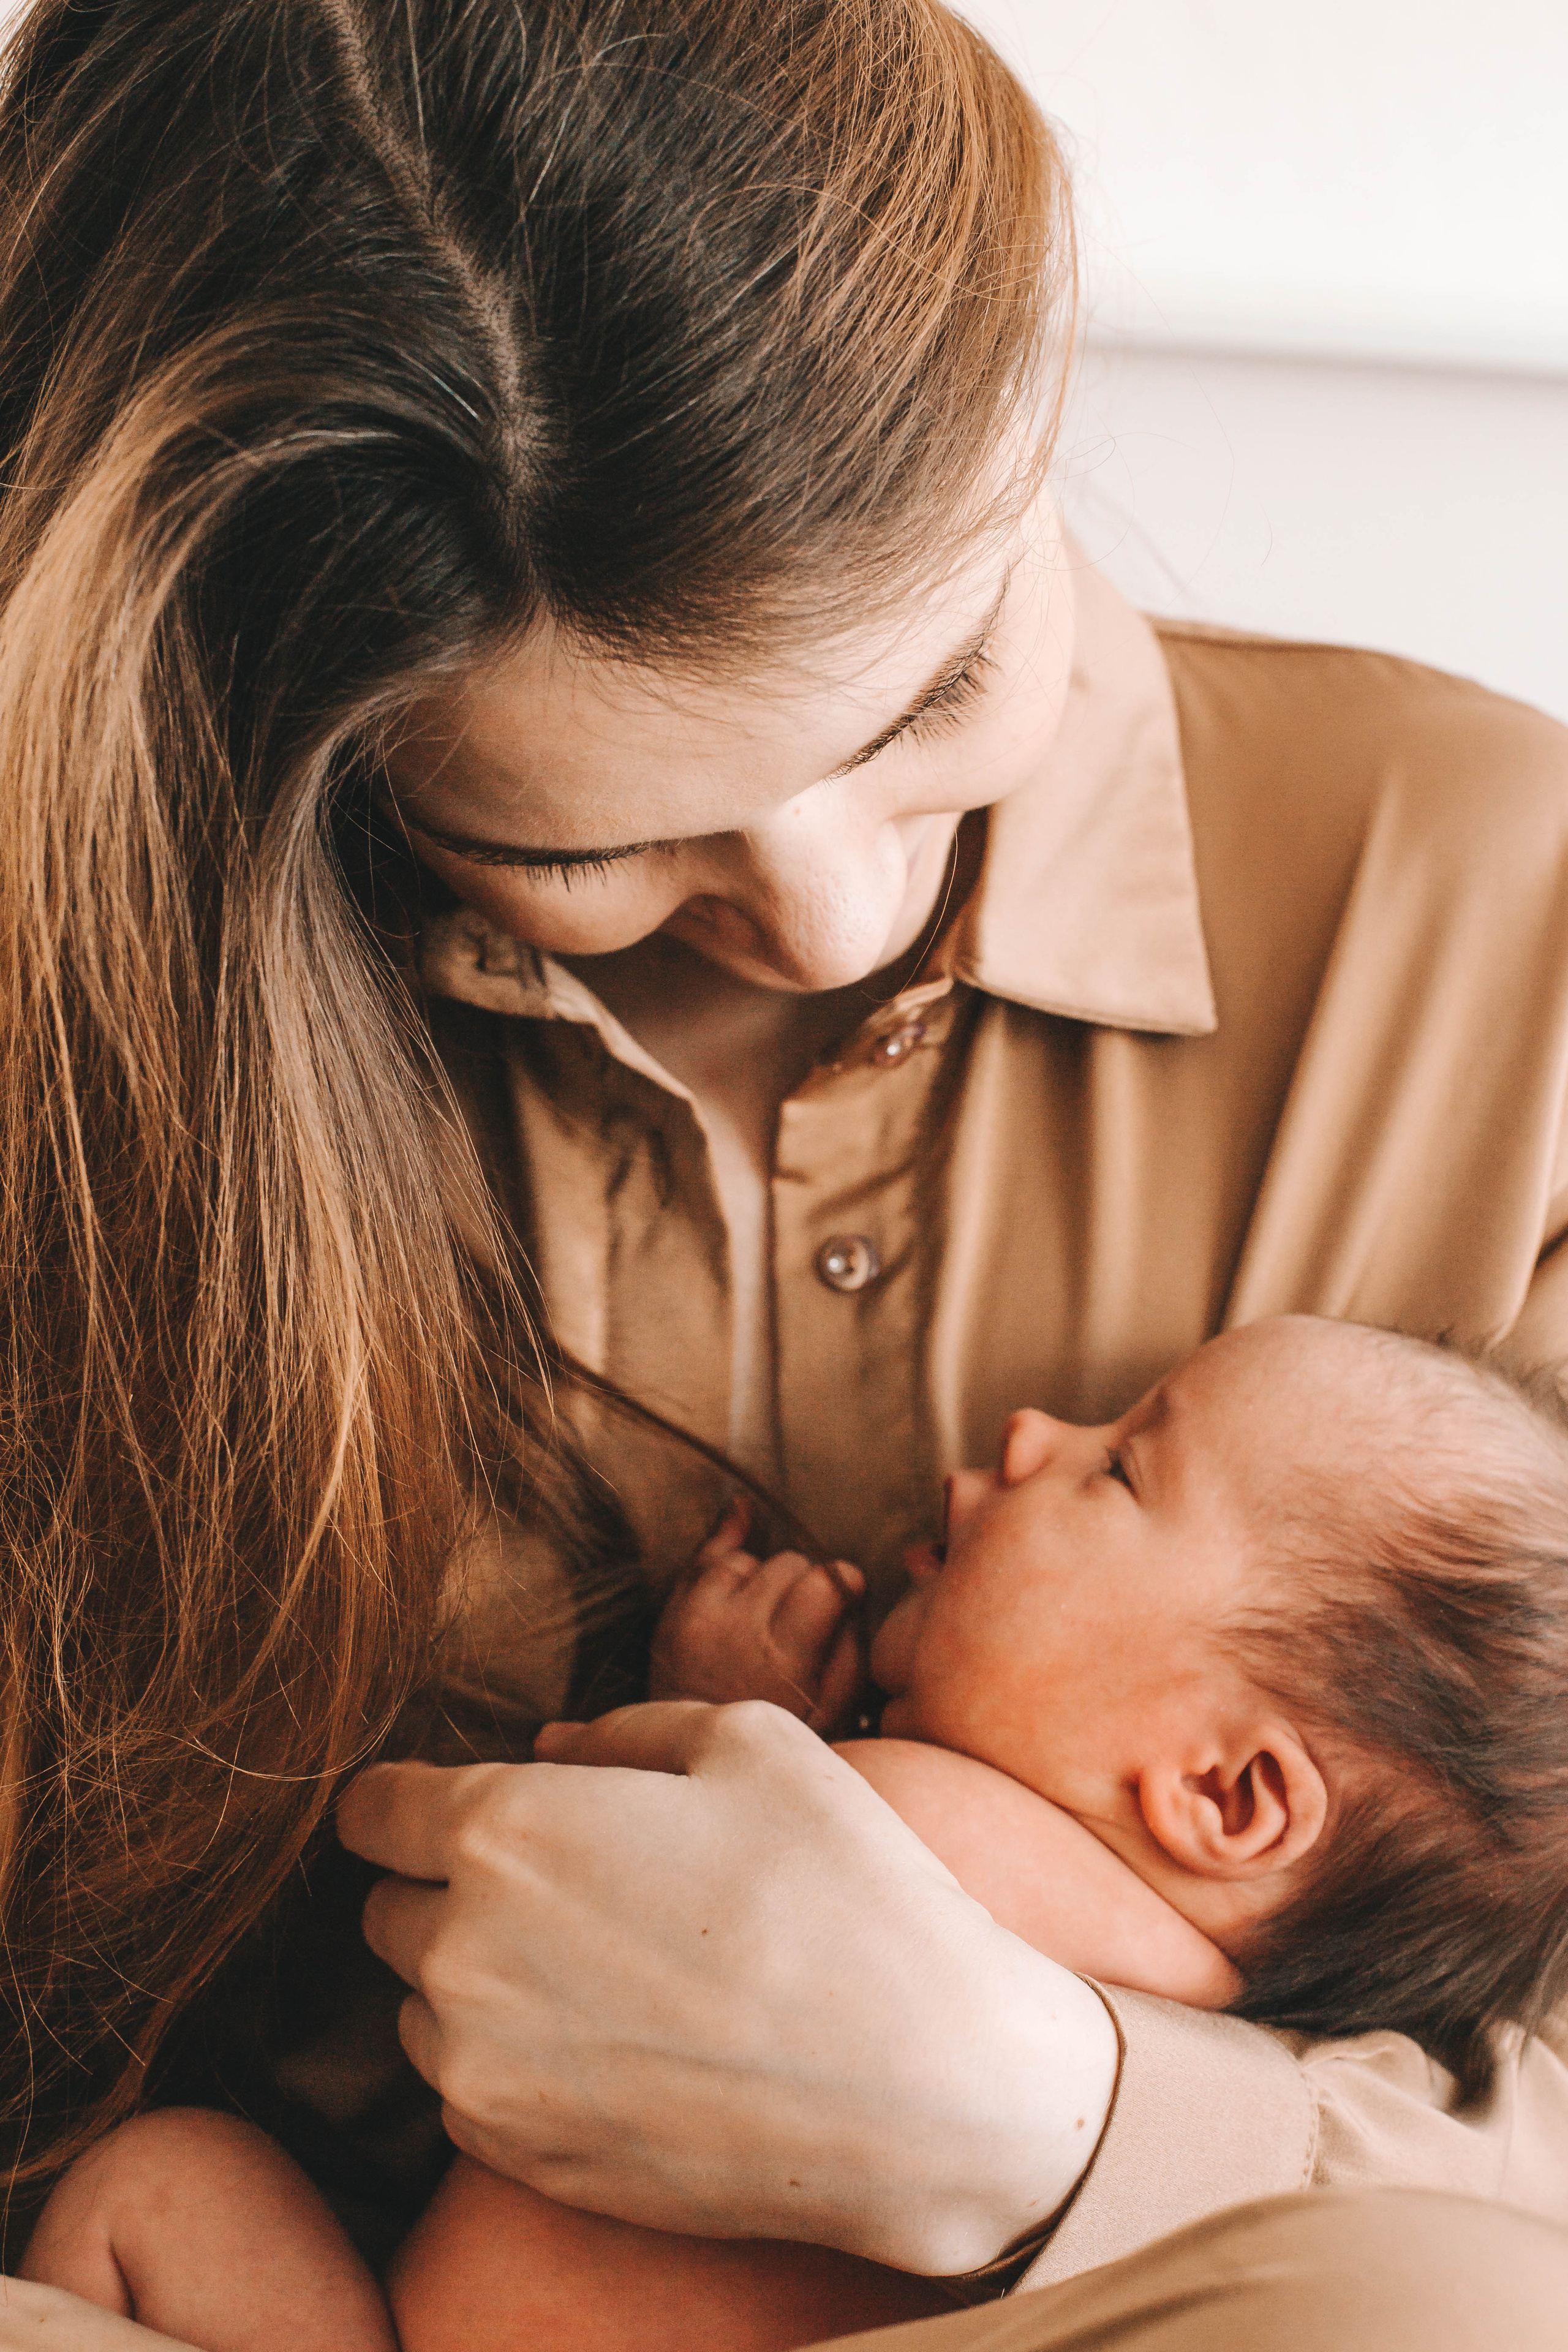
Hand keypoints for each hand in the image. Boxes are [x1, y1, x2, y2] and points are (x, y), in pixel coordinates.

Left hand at [337, 1703, 1118, 2274]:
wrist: (920, 2086)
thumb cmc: (843, 1889)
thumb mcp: (752, 1744)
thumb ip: (624, 1729)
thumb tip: (548, 1746)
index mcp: (504, 1829)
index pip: (370, 1809)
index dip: (401, 1798)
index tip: (441, 1806)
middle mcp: (462, 1952)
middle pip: (385, 1910)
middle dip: (444, 1889)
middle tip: (556, 1887)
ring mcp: (481, 2070)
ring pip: (421, 2007)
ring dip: (474, 1981)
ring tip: (599, 1970)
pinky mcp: (517, 2159)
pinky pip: (466, 2094)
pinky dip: (510, 2064)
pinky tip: (616, 2044)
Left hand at [648, 1498, 864, 1731]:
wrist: (696, 1753)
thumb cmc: (778, 1733)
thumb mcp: (834, 1713)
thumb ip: (851, 1652)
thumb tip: (851, 1598)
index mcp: (785, 1657)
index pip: (826, 1581)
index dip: (845, 1580)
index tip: (850, 1591)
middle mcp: (738, 1629)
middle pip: (789, 1563)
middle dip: (804, 1581)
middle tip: (802, 1614)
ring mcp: (698, 1617)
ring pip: (747, 1558)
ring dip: (763, 1575)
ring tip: (766, 1609)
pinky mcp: (672, 1612)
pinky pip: (702, 1555)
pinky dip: (724, 1536)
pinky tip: (742, 1513)